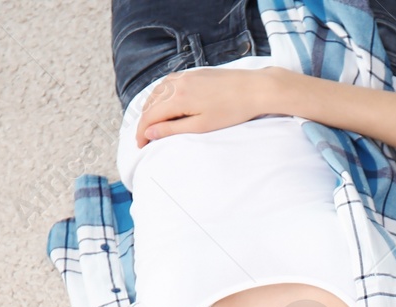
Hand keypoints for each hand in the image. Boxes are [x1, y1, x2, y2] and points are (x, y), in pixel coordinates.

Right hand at [135, 66, 292, 146]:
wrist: (254, 88)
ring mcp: (184, 75)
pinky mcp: (193, 73)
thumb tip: (149, 132)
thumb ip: (173, 129)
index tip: (141, 146)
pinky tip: (166, 105)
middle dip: (145, 121)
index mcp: (177, 98)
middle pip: (150, 103)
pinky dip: (162, 96)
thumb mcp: (201, 126)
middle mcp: (176, 83)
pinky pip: (168, 84)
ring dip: (151, 108)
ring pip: (157, 92)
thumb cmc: (231, 111)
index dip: (141, 132)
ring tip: (154, 124)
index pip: (149, 116)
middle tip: (146, 138)